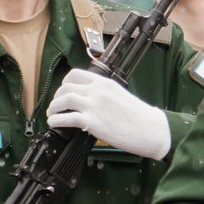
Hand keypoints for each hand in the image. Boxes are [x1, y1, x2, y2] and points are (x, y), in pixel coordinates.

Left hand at [47, 69, 172, 159]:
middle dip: (56, 97)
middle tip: (56, 105)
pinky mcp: (93, 122)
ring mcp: (95, 106)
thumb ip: (104, 94)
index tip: (63, 91)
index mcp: (105, 83)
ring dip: (53, 107)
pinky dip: (56, 120)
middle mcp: (98, 91)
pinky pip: (67, 118)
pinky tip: (54, 123)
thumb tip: (89, 100)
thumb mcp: (121, 95)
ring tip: (52, 114)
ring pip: (64, 99)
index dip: (64, 83)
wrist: (151, 129)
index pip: (76, 74)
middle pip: (66, 87)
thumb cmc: (140, 116)